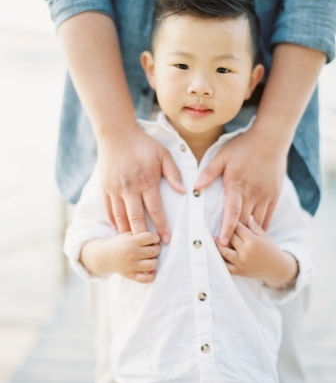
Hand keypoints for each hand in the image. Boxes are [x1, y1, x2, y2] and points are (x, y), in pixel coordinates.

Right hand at [81, 231, 160, 282]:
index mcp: (132, 241)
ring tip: (151, 258)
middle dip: (156, 248)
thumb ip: (142, 234)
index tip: (154, 239)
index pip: (151, 237)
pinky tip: (150, 270)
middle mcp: (133, 253)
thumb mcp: (129, 234)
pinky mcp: (131, 275)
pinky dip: (151, 276)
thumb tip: (160, 236)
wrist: (106, 256)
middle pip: (154, 251)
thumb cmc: (122, 243)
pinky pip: (146, 279)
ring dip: (154, 261)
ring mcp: (132, 265)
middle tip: (152, 248)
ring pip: (152, 265)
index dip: (155, 237)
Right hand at [98, 125, 184, 242]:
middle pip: (136, 219)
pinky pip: (109, 210)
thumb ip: (174, 173)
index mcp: (146, 181)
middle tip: (151, 248)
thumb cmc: (143, 144)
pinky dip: (114, 222)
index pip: (155, 209)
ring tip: (136, 244)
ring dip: (128, 233)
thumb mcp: (163, 154)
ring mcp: (115, 189)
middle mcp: (129, 188)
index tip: (166, 239)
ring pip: (120, 218)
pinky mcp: (105, 188)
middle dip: (144, 236)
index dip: (161, 226)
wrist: (116, 134)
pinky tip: (121, 231)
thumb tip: (184, 191)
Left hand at [195, 125, 285, 244]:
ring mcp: (266, 195)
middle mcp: (253, 193)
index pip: (232, 211)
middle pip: (244, 221)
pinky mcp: (275, 195)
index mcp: (237, 184)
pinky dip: (262, 227)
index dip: (227, 229)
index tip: (223, 243)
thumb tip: (195, 187)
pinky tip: (256, 236)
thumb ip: (209, 172)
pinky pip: (268, 216)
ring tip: (241, 247)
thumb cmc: (244, 147)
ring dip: (249, 235)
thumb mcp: (222, 155)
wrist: (271, 140)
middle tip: (227, 250)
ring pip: (257, 221)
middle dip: (236, 236)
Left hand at [215, 216, 297, 287]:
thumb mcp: (265, 236)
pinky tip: (217, 253)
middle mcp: (246, 251)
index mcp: (253, 241)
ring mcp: (242, 263)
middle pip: (230, 238)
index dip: (232, 222)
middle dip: (225, 231)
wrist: (277, 269)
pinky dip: (220, 260)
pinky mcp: (239, 271)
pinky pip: (226, 266)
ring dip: (218, 244)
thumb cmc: (271, 250)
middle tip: (219, 225)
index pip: (238, 228)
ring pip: (224, 251)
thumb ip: (254, 226)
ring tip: (214, 238)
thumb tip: (247, 214)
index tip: (227, 217)